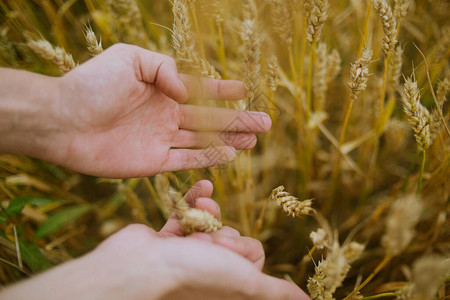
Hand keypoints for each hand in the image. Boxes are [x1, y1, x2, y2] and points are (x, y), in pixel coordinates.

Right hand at [0, 181, 309, 299]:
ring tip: (200, 212)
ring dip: (209, 214)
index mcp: (227, 284)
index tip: (225, 253)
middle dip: (221, 233)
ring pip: (210, 223)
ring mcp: (185, 254)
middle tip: (205, 244)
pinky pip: (186, 213)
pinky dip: (195, 199)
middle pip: (232, 236)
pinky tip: (204, 185)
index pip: (252, 254)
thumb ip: (274, 292)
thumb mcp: (244, 282)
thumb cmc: (192, 275)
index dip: (242, 249)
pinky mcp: (166, 238)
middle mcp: (208, 271)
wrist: (140, 265)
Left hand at [42, 43, 270, 176]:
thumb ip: (164, 69)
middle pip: (209, 119)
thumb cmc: (92, 85)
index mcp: (160, 88)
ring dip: (229, 140)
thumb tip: (187, 91)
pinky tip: (229, 155)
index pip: (199, 89)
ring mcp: (160, 139)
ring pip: (203, 141)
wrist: (62, 120)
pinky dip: (208, 159)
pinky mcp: (153, 162)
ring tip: (254, 139)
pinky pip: (187, 161)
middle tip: (265, 123)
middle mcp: (164, 114)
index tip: (244, 89)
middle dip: (237, 120)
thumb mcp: (129, 59)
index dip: (222, 90)